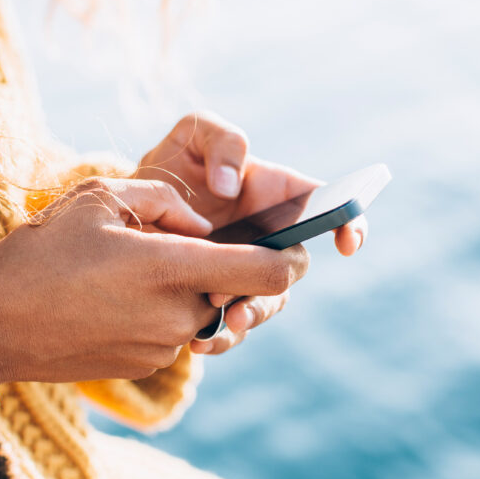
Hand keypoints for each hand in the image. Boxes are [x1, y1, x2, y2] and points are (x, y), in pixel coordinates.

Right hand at [0, 177, 309, 385]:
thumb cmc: (39, 254)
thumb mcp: (99, 199)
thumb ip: (166, 203)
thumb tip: (202, 224)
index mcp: (173, 270)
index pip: (269, 273)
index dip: (291, 257)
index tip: (291, 243)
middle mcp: (178, 317)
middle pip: (238, 293)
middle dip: (226, 269)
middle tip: (185, 244)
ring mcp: (162, 349)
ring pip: (205, 313)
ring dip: (190, 290)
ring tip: (136, 268)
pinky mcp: (144, 367)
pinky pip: (176, 333)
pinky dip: (164, 312)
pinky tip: (118, 296)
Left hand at [136, 112, 366, 354]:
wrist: (129, 209)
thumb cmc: (173, 165)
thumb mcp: (193, 135)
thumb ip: (222, 141)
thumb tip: (230, 185)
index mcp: (277, 196)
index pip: (328, 208)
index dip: (350, 223)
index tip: (346, 242)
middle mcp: (269, 239)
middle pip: (292, 269)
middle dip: (276, 284)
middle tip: (244, 289)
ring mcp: (246, 272)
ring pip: (266, 303)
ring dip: (250, 316)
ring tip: (222, 322)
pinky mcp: (219, 298)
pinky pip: (231, 328)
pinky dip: (220, 338)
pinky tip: (198, 342)